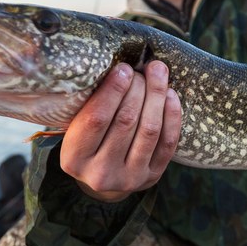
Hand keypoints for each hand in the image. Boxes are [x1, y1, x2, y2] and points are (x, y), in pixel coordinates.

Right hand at [60, 61, 181, 201]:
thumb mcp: (75, 127)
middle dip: (137, 88)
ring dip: (156, 96)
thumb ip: (89, 105)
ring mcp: (129, 178)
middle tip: (140, 69)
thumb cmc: (88, 141)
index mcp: (74, 158)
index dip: (113, 90)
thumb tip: (118, 67)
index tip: (123, 68)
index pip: (96, 119)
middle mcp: (100, 173)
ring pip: (149, 131)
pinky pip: (168, 143)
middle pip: (125, 122)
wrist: (103, 176)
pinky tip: (170, 94)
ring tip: (158, 72)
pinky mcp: (152, 177)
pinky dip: (172, 115)